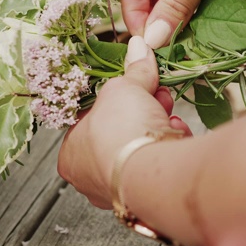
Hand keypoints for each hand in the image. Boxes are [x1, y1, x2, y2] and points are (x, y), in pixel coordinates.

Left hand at [58, 36, 191, 208]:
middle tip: (157, 95)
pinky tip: (176, 135)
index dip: (115, 100)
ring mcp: (120, 192)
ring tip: (168, 114)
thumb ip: (132, 71)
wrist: (153, 173)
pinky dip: (169, 147)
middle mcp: (91, 179)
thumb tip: (138, 46)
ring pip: (141, 150)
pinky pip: (159, 165)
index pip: (89, 122)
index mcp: (70, 155)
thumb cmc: (120, 131)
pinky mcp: (150, 198)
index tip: (132, 88)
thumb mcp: (123, 88)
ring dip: (158, 126)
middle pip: (119, 134)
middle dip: (142, 110)